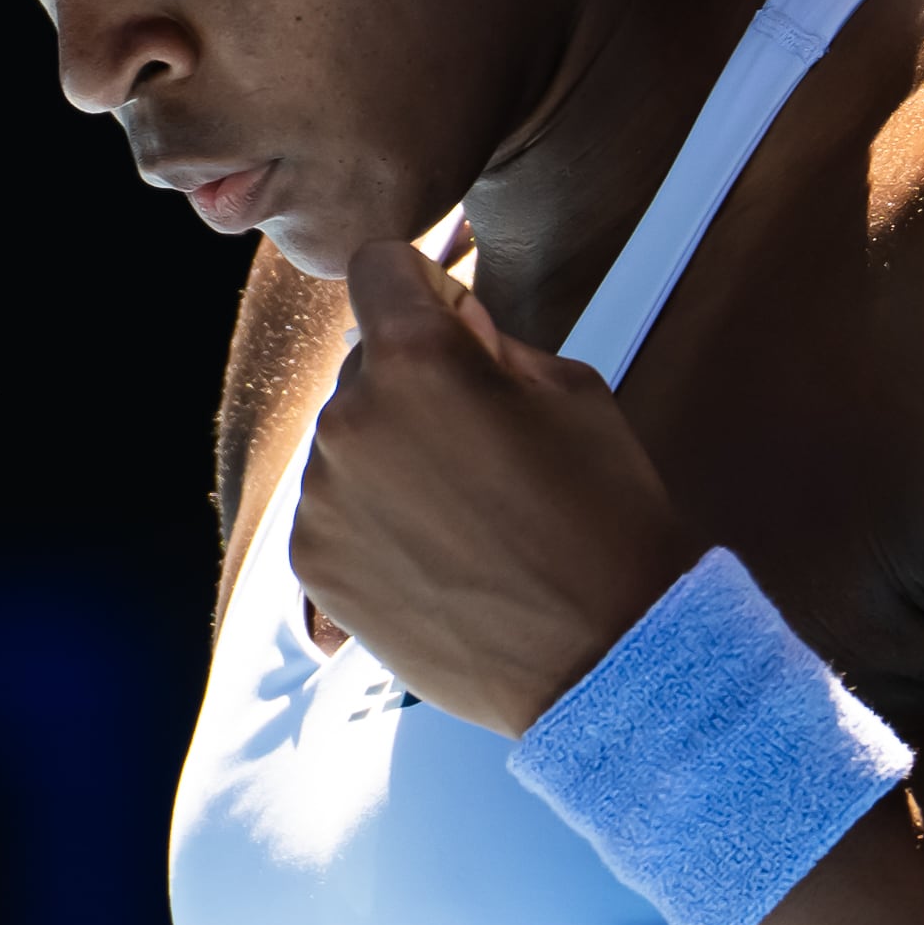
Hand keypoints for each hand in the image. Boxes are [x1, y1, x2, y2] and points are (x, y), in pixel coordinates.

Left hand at [288, 239, 706, 735]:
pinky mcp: (315, 566)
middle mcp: (350, 421)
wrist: (608, 655)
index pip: (378, 268)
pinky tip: (438, 556)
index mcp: (415, 360)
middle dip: (413, 385)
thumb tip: (450, 325)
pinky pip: (334, 511)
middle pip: (364, 364)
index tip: (450, 325)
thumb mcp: (573, 390)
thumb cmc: (605, 524)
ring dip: (391, 458)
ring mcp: (324, 499)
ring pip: (347, 441)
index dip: (423, 289)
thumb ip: (494, 341)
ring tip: (465, 514)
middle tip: (481, 445)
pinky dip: (374, 523)